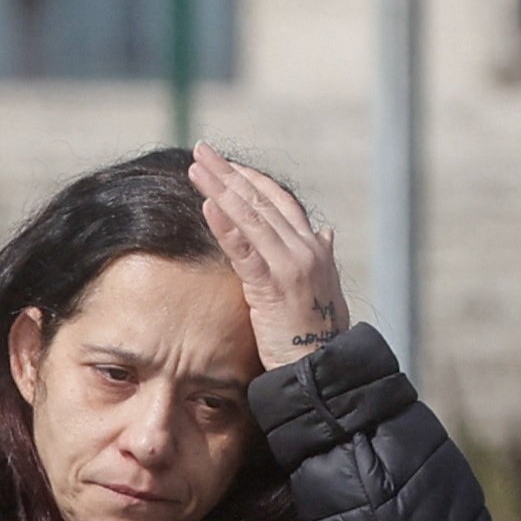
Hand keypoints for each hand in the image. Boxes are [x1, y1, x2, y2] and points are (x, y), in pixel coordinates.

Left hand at [189, 144, 348, 372]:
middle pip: (261, 200)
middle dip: (229, 173)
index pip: (280, 201)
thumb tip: (325, 232)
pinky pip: (244, 249)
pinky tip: (206, 204)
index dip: (252, 180)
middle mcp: (306, 249)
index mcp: (314, 248)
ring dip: (220, 188)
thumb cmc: (316, 336)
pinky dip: (225, 225)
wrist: (326, 371)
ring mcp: (292, 265)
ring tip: (195, 167)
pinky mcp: (274, 286)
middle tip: (200, 150)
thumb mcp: (320, 290)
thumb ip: (319, 257)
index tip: (226, 164)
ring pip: (250, 217)